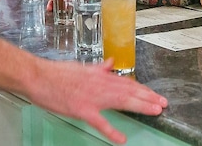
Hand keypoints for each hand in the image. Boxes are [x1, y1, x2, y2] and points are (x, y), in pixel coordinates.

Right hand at [25, 58, 166, 143]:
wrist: (38, 77)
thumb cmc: (57, 74)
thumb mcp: (81, 68)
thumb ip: (98, 68)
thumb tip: (110, 64)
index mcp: (100, 77)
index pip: (127, 83)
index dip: (143, 90)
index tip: (155, 95)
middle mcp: (100, 85)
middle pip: (129, 91)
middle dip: (148, 98)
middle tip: (163, 104)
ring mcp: (92, 97)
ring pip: (121, 101)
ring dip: (140, 106)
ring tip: (155, 111)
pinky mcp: (82, 110)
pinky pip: (100, 122)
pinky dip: (111, 131)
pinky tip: (121, 139)